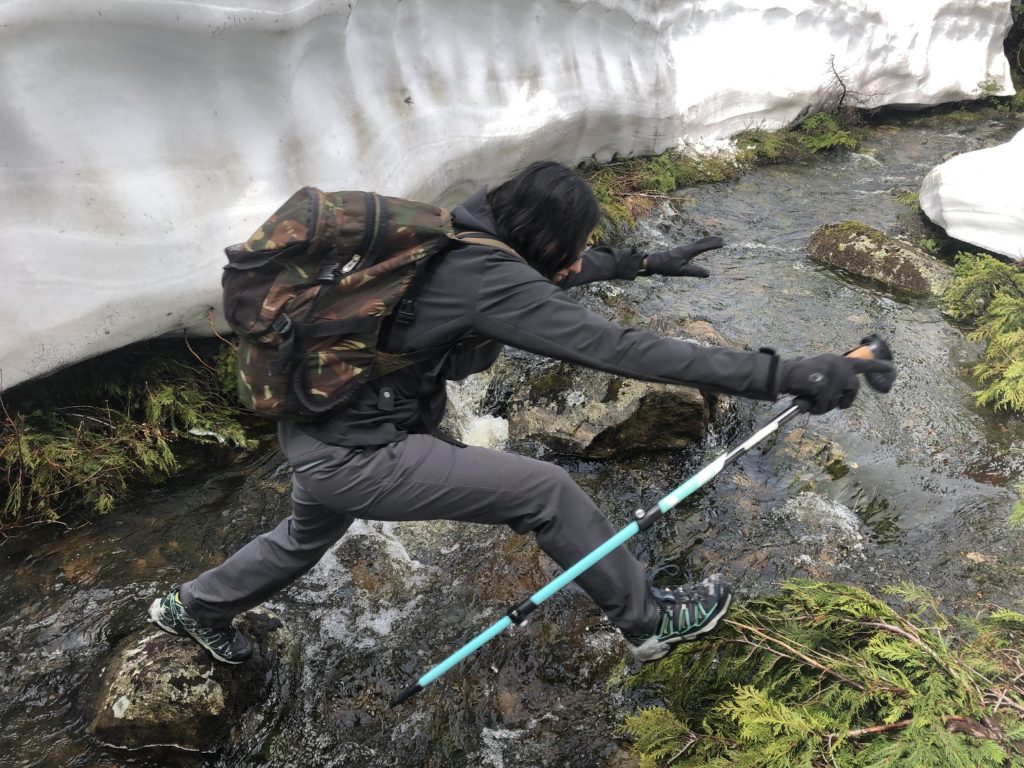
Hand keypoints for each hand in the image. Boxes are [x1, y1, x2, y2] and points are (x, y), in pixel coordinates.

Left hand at [643, 236, 724, 277]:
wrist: (655, 262)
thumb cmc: (668, 267)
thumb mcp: (682, 271)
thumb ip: (695, 272)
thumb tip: (708, 274)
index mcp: (689, 252)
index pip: (704, 247)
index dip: (713, 245)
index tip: (723, 243)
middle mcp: (687, 248)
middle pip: (702, 242)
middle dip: (712, 241)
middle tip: (722, 240)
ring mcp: (684, 248)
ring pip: (698, 242)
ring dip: (707, 241)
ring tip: (714, 240)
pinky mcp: (681, 250)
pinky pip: (695, 245)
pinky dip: (701, 243)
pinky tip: (700, 246)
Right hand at [779, 354, 894, 414]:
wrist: (782, 374)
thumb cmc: (796, 375)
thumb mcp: (818, 372)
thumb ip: (830, 379)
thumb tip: (834, 395)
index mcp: (838, 361)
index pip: (862, 363)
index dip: (877, 367)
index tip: (891, 368)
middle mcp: (839, 365)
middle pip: (853, 387)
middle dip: (846, 400)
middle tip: (839, 405)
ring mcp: (833, 374)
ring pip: (836, 400)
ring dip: (824, 406)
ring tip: (811, 402)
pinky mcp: (825, 384)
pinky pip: (825, 404)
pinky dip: (815, 408)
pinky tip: (806, 402)